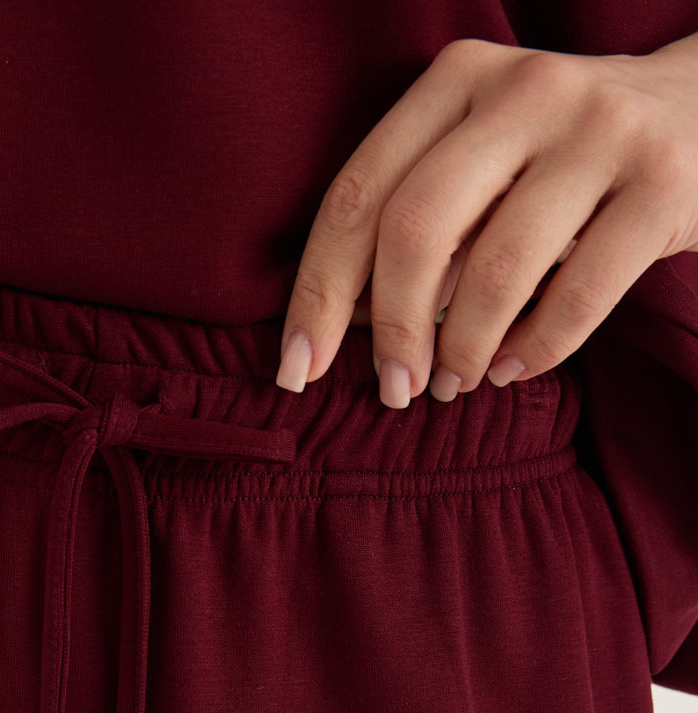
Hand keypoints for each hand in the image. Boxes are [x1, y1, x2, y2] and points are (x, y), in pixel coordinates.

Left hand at [277, 32, 697, 406]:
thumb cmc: (560, 156)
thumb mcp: (483, 154)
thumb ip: (418, 215)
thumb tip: (342, 323)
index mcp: (460, 77)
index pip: (360, 192)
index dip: (319, 291)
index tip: (296, 371)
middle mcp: (526, 89)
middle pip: (417, 228)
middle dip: (390, 330)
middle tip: (392, 390)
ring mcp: (600, 131)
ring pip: (496, 270)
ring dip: (462, 351)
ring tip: (455, 384)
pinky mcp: (662, 184)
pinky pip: (576, 298)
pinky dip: (532, 352)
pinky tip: (510, 369)